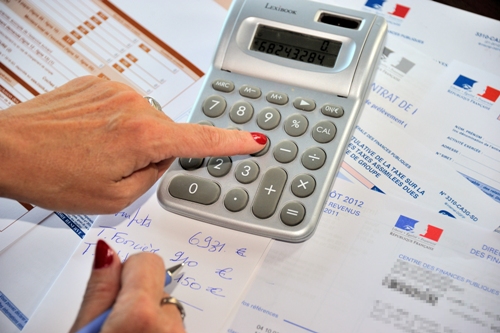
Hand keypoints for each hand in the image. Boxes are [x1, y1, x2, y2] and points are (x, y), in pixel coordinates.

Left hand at [0, 76, 266, 213]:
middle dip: (153, 153)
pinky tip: (89, 137)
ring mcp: (115, 89)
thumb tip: (164, 157)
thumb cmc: (51, 175)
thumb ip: (154, 176)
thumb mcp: (114, 198)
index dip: (232, 142)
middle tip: (116, 169)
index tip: (254, 140)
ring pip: (145, 120)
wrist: (5, 149)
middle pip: (167, 133)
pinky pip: (124, 106)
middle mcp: (133, 105)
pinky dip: (116, 123)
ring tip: (95, 153)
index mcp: (143, 136)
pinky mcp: (100, 82)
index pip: (201, 139)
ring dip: (131, 139)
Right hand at [70, 240, 184, 332]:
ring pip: (164, 305)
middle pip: (155, 284)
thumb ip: (98, 291)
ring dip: (146, 316)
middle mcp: (169, 323)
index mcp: (142, 313)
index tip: (111, 293)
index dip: (123, 273)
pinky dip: (156, 328)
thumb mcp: (84, 331)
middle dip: (134, 297)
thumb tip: (107, 251)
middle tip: (111, 324)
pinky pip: (171, 324)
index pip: (145, 260)